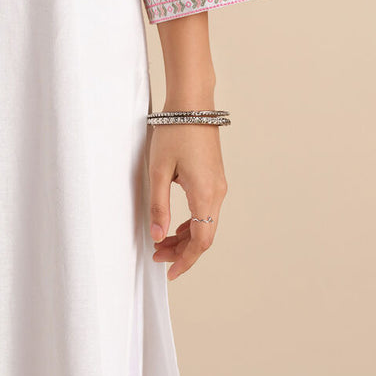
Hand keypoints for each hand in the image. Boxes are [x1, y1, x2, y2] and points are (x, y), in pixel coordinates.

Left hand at [147, 122, 226, 280]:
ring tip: (161, 243)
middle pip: (204, 235)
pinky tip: (175, 225)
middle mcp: (218, 193)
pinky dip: (191, 222)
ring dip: (186, 237)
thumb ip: (158, 206)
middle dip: (182, 251)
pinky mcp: (215, 177)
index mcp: (205, 194)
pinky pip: (206, 209)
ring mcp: (219, 185)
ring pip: (206, 223)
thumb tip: (157, 236)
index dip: (185, 261)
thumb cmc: (173, 132)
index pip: (201, 242)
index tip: (168, 272)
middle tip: (157, 257)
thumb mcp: (158, 171)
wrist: (192, 103)